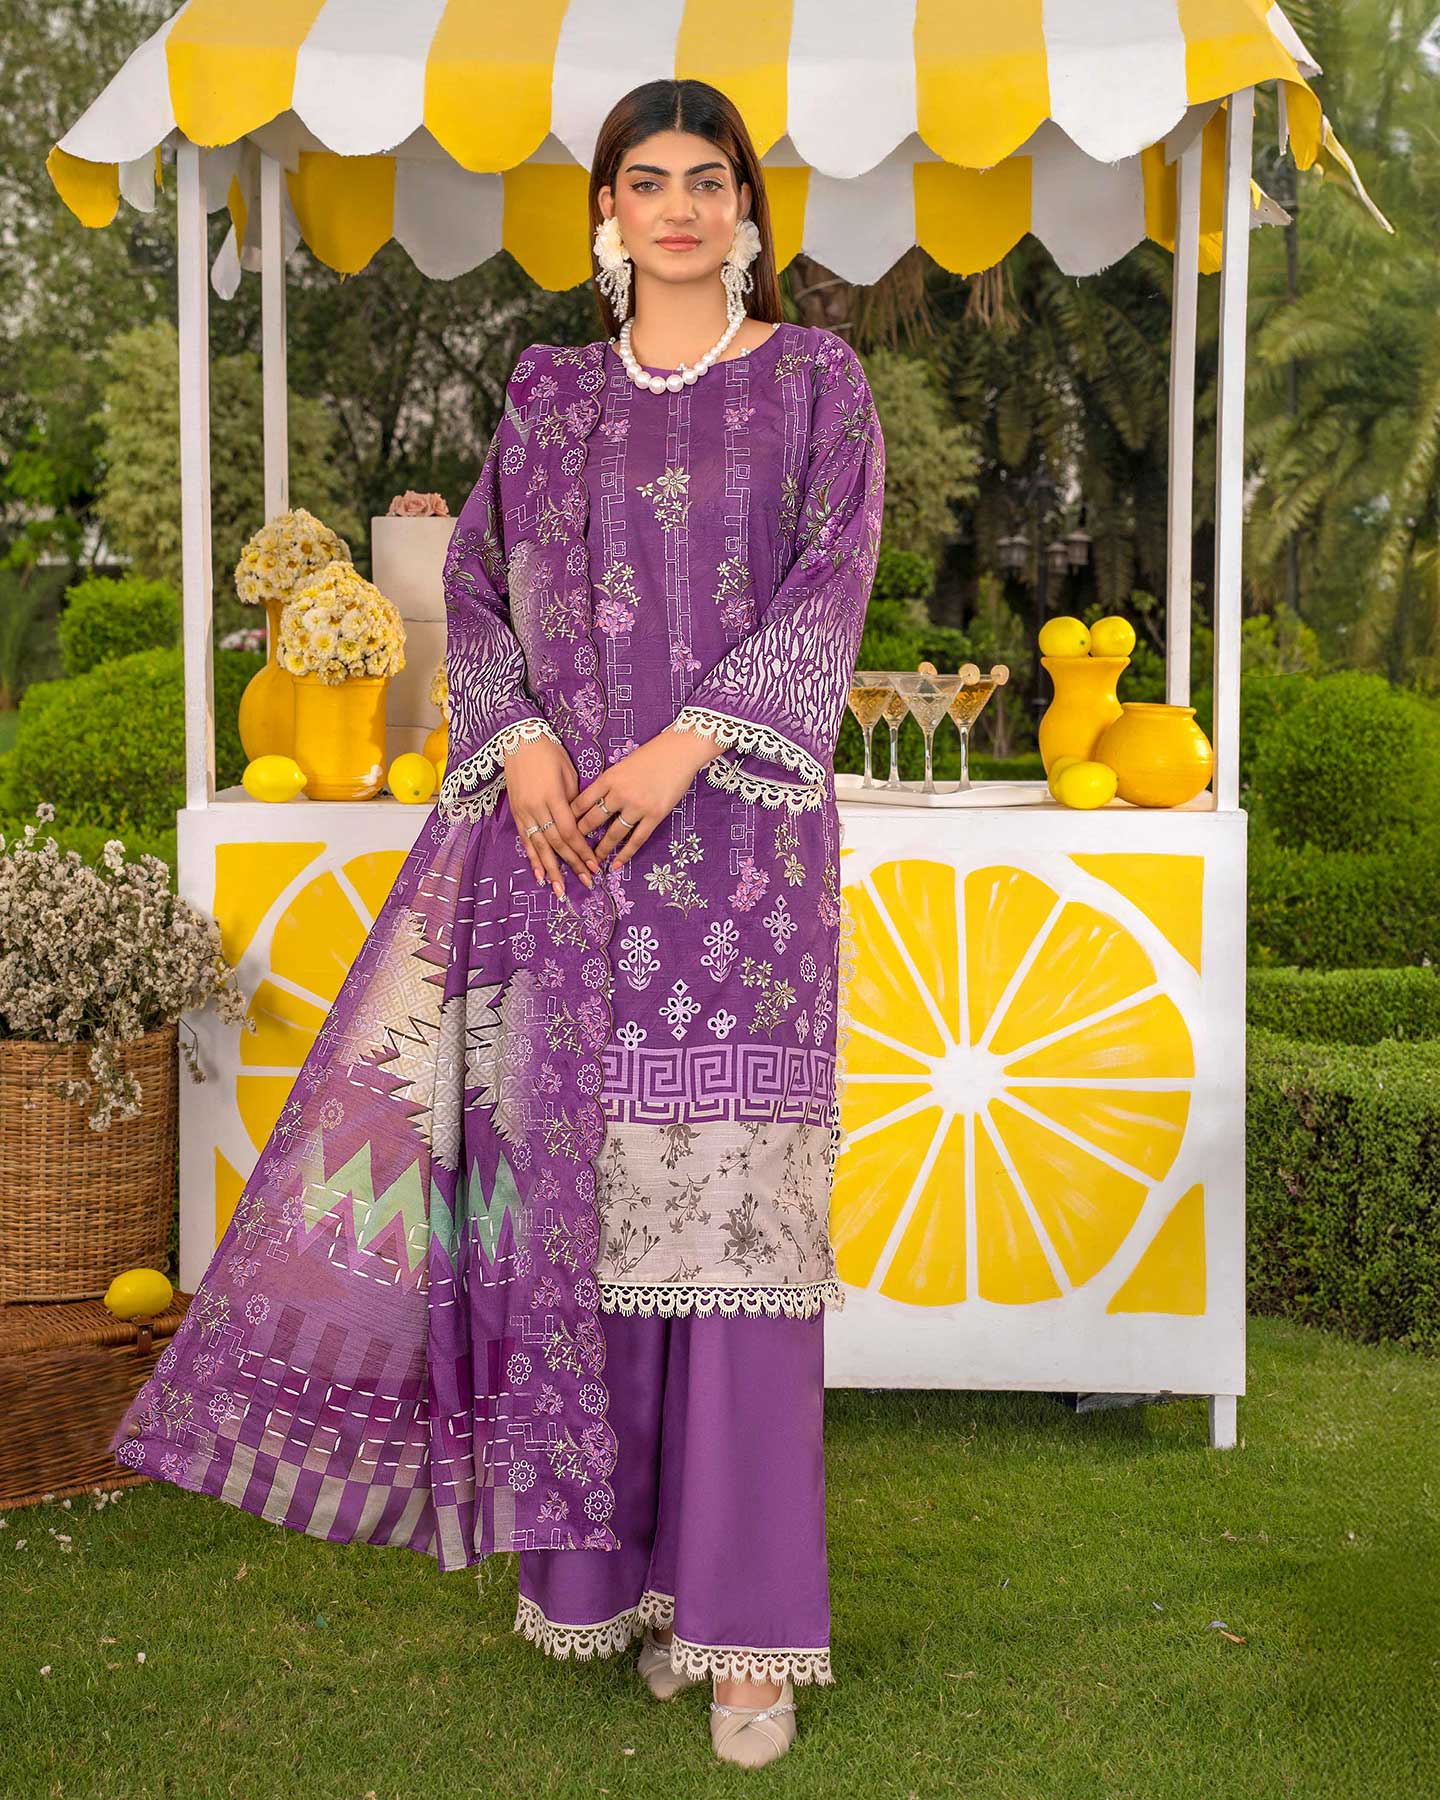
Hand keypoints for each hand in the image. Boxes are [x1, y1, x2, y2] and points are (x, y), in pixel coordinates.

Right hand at [504, 735, 601, 897]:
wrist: (519, 740)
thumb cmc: (550, 754)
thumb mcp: (568, 775)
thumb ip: (574, 802)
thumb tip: (581, 825)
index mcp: (553, 798)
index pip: (570, 832)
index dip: (582, 852)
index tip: (595, 865)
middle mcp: (536, 808)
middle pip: (556, 844)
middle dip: (572, 865)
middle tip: (586, 883)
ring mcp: (524, 812)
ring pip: (539, 847)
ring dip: (551, 870)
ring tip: (560, 890)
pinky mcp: (516, 813)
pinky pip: (525, 841)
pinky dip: (532, 859)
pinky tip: (539, 876)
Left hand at [572, 727, 718, 868]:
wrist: (680, 751)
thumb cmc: (652, 755)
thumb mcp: (623, 765)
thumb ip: (609, 783)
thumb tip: (594, 802)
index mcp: (609, 778)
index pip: (581, 802)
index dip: (569, 818)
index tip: (561, 829)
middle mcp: (620, 793)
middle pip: (593, 820)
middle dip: (581, 837)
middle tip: (573, 850)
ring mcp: (638, 806)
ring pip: (614, 833)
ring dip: (602, 849)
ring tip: (594, 861)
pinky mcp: (655, 815)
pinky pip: (637, 839)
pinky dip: (625, 854)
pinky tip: (617, 864)